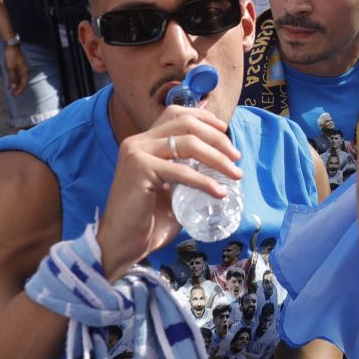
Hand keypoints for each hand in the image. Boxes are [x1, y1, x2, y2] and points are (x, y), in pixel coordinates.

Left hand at [4, 44, 29, 97]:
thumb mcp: (10, 67)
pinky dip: (14, 81)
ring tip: (11, 91)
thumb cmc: (11, 55)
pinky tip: (10, 84)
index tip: (14, 95)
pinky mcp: (17, 67)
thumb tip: (13, 87)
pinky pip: (17, 76)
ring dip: (16, 86)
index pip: (24, 84)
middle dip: (18, 89)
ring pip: (20, 80)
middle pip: (23, 83)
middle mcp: (24, 71)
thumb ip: (12, 78)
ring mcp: (21, 69)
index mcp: (24, 71)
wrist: (10, 45)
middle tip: (12, 95)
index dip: (20, 90)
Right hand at [97, 97, 243, 280]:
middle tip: (236, 157)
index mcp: (144, 142)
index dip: (203, 117)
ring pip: (187, 143)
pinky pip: (181, 170)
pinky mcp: (139, 169)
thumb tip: (221, 164)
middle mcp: (138, 142)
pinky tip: (219, 192)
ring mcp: (136, 153)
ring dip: (217, 158)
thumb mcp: (172, 188)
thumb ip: (188, 171)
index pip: (176, 114)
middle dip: (217, 138)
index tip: (225, 130)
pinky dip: (204, 181)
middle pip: (186, 124)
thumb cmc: (148, 220)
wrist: (121, 244)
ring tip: (235, 174)